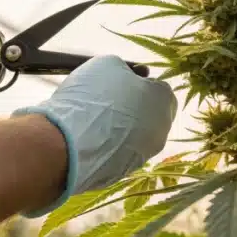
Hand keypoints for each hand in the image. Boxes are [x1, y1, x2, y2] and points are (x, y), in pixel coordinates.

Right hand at [13, 55, 177, 216]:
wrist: (71, 143)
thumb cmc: (93, 97)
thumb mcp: (107, 64)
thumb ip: (123, 68)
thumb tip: (125, 75)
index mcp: (164, 101)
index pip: (157, 87)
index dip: (136, 81)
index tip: (117, 79)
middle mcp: (161, 130)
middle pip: (147, 112)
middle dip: (129, 105)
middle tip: (103, 98)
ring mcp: (144, 155)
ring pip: (132, 135)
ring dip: (117, 126)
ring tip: (91, 119)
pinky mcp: (124, 172)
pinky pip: (118, 152)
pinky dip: (106, 144)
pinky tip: (87, 138)